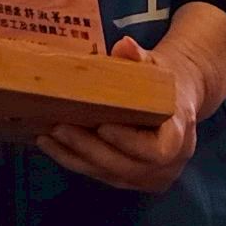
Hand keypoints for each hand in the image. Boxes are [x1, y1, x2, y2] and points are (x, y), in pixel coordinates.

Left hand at [36, 34, 201, 194]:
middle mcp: (166, 165)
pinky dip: (76, 161)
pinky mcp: (132, 180)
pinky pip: (102, 176)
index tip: (102, 127)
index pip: (155, 150)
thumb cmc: (165, 81)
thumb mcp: (156, 65)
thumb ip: (139, 58)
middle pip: (125, 167)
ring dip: (76, 157)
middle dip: (90, 149)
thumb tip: (125, 45)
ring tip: (47, 137)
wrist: (176, 102)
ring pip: (109, 175)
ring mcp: (149, 177)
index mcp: (178, 136)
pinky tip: (52, 145)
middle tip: (59, 128)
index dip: (128, 142)